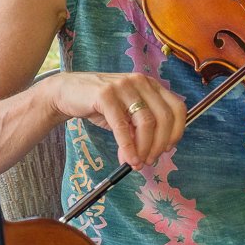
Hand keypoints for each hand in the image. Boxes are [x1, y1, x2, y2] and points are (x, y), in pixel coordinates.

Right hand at [46, 71, 186, 168]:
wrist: (67, 92)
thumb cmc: (100, 104)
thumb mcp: (126, 115)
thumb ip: (140, 131)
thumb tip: (148, 156)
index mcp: (151, 85)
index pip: (177, 108)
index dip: (176, 131)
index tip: (167, 149)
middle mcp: (141, 82)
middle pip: (164, 117)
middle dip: (159, 144)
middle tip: (149, 161)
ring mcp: (124, 86)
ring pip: (146, 122)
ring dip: (144, 148)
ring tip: (137, 163)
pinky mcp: (105, 94)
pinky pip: (122, 125)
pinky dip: (127, 146)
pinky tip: (126, 158)